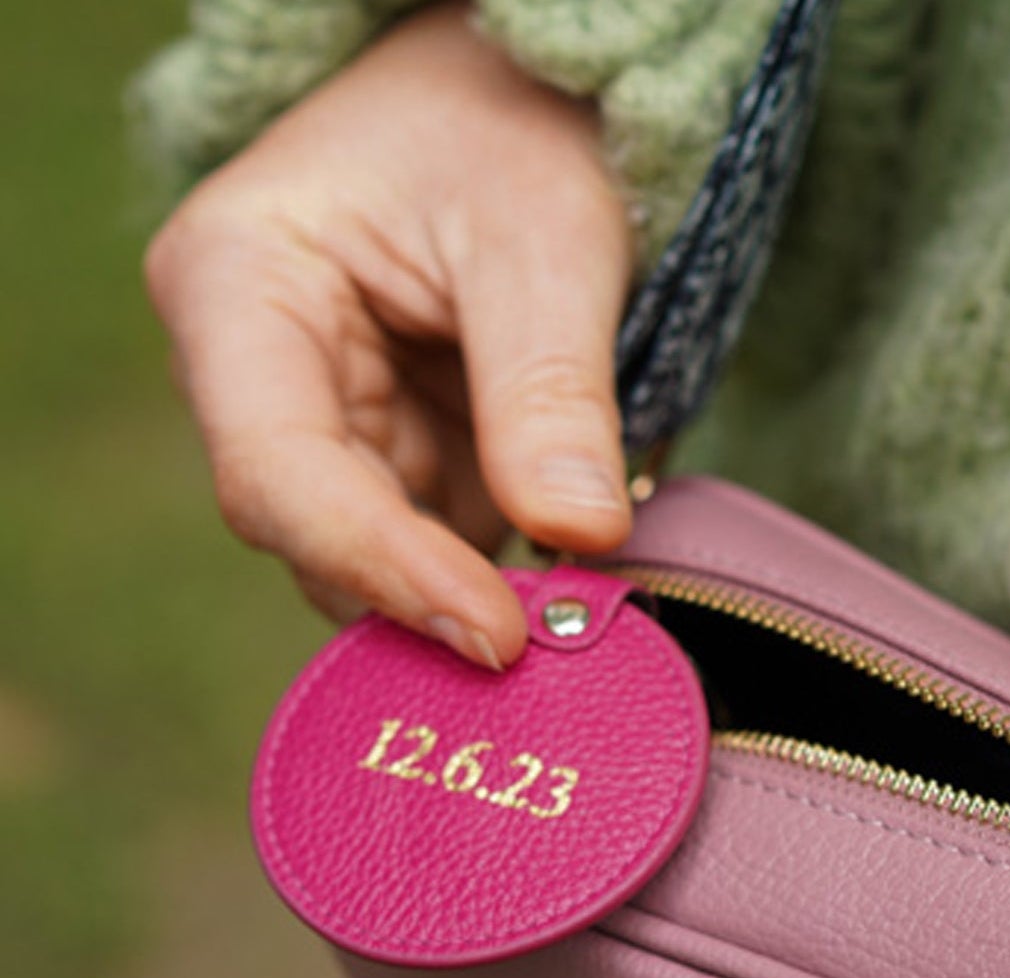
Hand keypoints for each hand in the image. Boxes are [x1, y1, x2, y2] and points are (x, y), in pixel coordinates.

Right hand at [142, 1, 633, 668]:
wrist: (525, 100)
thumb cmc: (510, 127)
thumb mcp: (545, 238)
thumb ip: (551, 390)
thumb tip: (579, 537)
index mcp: (238, 289)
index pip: (281, 475)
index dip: (384, 569)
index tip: (496, 635)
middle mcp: (258, 378)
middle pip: (318, 541)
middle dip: (429, 604)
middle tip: (552, 652)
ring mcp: (332, 429)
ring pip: (382, 566)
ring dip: (472, 604)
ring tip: (576, 627)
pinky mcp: (402, 463)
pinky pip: (443, 551)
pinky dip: (504, 582)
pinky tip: (571, 597)